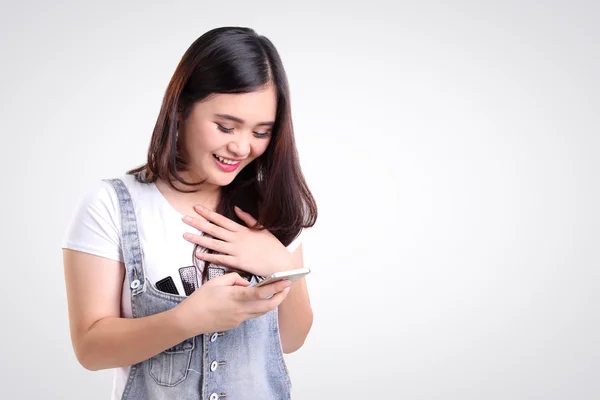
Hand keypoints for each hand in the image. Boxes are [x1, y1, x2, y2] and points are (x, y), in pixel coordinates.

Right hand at [175, 272, 291, 335]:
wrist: (189, 320)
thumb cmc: (200, 300)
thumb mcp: (216, 281)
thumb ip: (234, 278)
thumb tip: (246, 282)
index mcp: (235, 297)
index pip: (261, 293)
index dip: (276, 287)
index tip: (286, 281)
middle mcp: (240, 310)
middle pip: (268, 306)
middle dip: (281, 296)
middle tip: (286, 287)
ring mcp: (239, 319)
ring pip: (262, 311)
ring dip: (271, 302)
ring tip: (276, 292)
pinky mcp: (236, 323)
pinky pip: (251, 314)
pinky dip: (257, 306)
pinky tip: (255, 299)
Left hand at [182, 205, 293, 276]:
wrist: (279, 262)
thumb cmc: (272, 246)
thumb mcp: (262, 228)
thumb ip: (248, 219)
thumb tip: (237, 209)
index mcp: (242, 229)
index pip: (221, 219)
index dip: (208, 214)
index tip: (196, 208)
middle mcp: (237, 239)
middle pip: (213, 230)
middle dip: (198, 223)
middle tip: (184, 218)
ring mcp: (236, 250)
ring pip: (213, 244)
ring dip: (198, 239)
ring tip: (185, 235)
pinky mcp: (237, 262)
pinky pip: (219, 259)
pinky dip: (208, 257)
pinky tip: (198, 254)